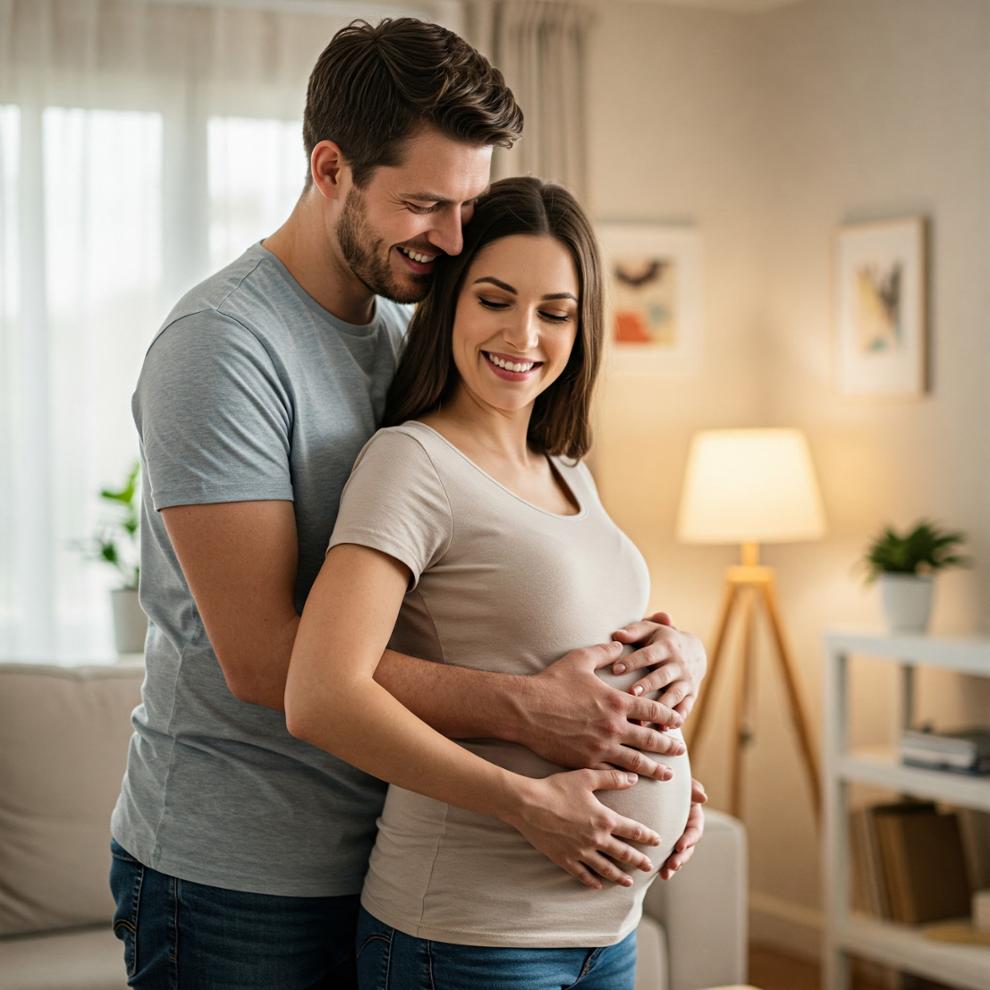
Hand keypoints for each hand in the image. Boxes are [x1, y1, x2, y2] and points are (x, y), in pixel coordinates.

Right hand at [502, 768, 661, 889]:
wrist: (528, 804)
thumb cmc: (557, 787)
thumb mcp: (586, 777)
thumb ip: (612, 778)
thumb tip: (634, 777)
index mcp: (604, 819)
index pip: (633, 831)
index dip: (647, 836)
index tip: (657, 841)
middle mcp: (596, 839)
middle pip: (623, 853)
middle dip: (638, 860)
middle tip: (649, 867)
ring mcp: (580, 852)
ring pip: (605, 868)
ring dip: (619, 876)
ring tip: (628, 883)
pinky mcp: (564, 859)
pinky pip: (582, 874)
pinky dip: (591, 881)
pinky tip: (598, 886)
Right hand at [515, 642, 685, 779]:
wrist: (525, 709)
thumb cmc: (551, 682)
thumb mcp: (580, 659)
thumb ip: (605, 651)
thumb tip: (621, 643)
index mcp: (617, 701)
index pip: (653, 710)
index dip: (669, 716)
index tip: (678, 721)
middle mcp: (614, 726)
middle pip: (651, 739)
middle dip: (669, 746)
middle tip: (680, 751)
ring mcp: (601, 747)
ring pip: (636, 761)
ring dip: (655, 768)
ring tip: (668, 774)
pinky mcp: (586, 762)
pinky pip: (612, 773)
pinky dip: (626, 778)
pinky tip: (634, 782)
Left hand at [610, 611, 706, 718]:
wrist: (695, 650)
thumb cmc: (660, 640)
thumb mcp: (650, 630)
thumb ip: (634, 631)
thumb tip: (617, 635)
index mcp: (665, 646)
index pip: (647, 654)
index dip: (632, 661)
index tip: (615, 669)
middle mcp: (677, 664)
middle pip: (661, 675)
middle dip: (647, 685)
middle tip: (631, 693)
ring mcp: (686, 680)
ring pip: (674, 694)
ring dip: (661, 706)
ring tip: (645, 720)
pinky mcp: (692, 694)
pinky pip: (686, 707)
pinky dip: (677, 718)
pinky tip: (665, 729)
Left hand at [658, 777, 706, 878]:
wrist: (654, 783)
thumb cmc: (670, 780)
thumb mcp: (682, 781)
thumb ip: (692, 787)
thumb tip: (703, 797)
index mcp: (693, 816)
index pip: (694, 831)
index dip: (689, 839)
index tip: (680, 846)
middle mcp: (686, 829)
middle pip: (687, 848)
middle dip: (681, 858)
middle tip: (671, 866)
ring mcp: (676, 837)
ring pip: (677, 856)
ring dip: (673, 866)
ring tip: (665, 875)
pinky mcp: (664, 842)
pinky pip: (665, 855)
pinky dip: (662, 864)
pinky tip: (656, 873)